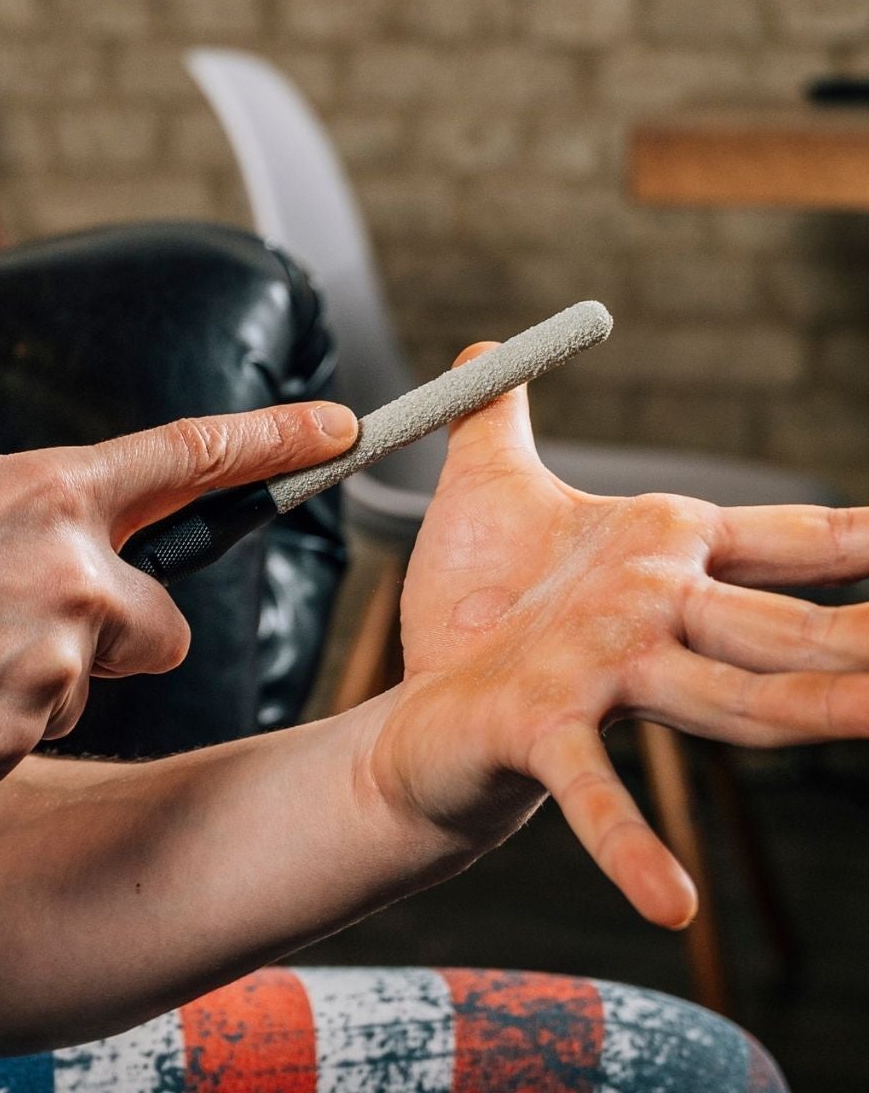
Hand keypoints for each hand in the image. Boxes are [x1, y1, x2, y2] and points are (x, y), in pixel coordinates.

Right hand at [0, 402, 356, 792]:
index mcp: (50, 490)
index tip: (342, 429)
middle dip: (117, 638)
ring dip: (44, 683)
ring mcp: (53, 657)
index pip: (187, 457)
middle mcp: (71, 570)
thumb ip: (34, 497)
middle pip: (165, 627)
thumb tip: (85, 516)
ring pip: (98, 687)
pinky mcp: (26, 733)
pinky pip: (44, 738)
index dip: (274, 441)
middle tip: (21, 628)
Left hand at [371, 346, 868, 927]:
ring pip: (736, 700)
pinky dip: (631, 846)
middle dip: (868, 636)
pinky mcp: (541, 730)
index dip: (863, 534)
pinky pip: (594, 790)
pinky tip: (672, 905)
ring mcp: (608, 682)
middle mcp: (655, 622)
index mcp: (660, 555)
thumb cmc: (469, 602)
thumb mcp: (485, 484)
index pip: (791, 540)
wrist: (420, 713)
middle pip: (793, 629)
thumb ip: (497, 410)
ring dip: (818, 715)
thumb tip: (488, 339)